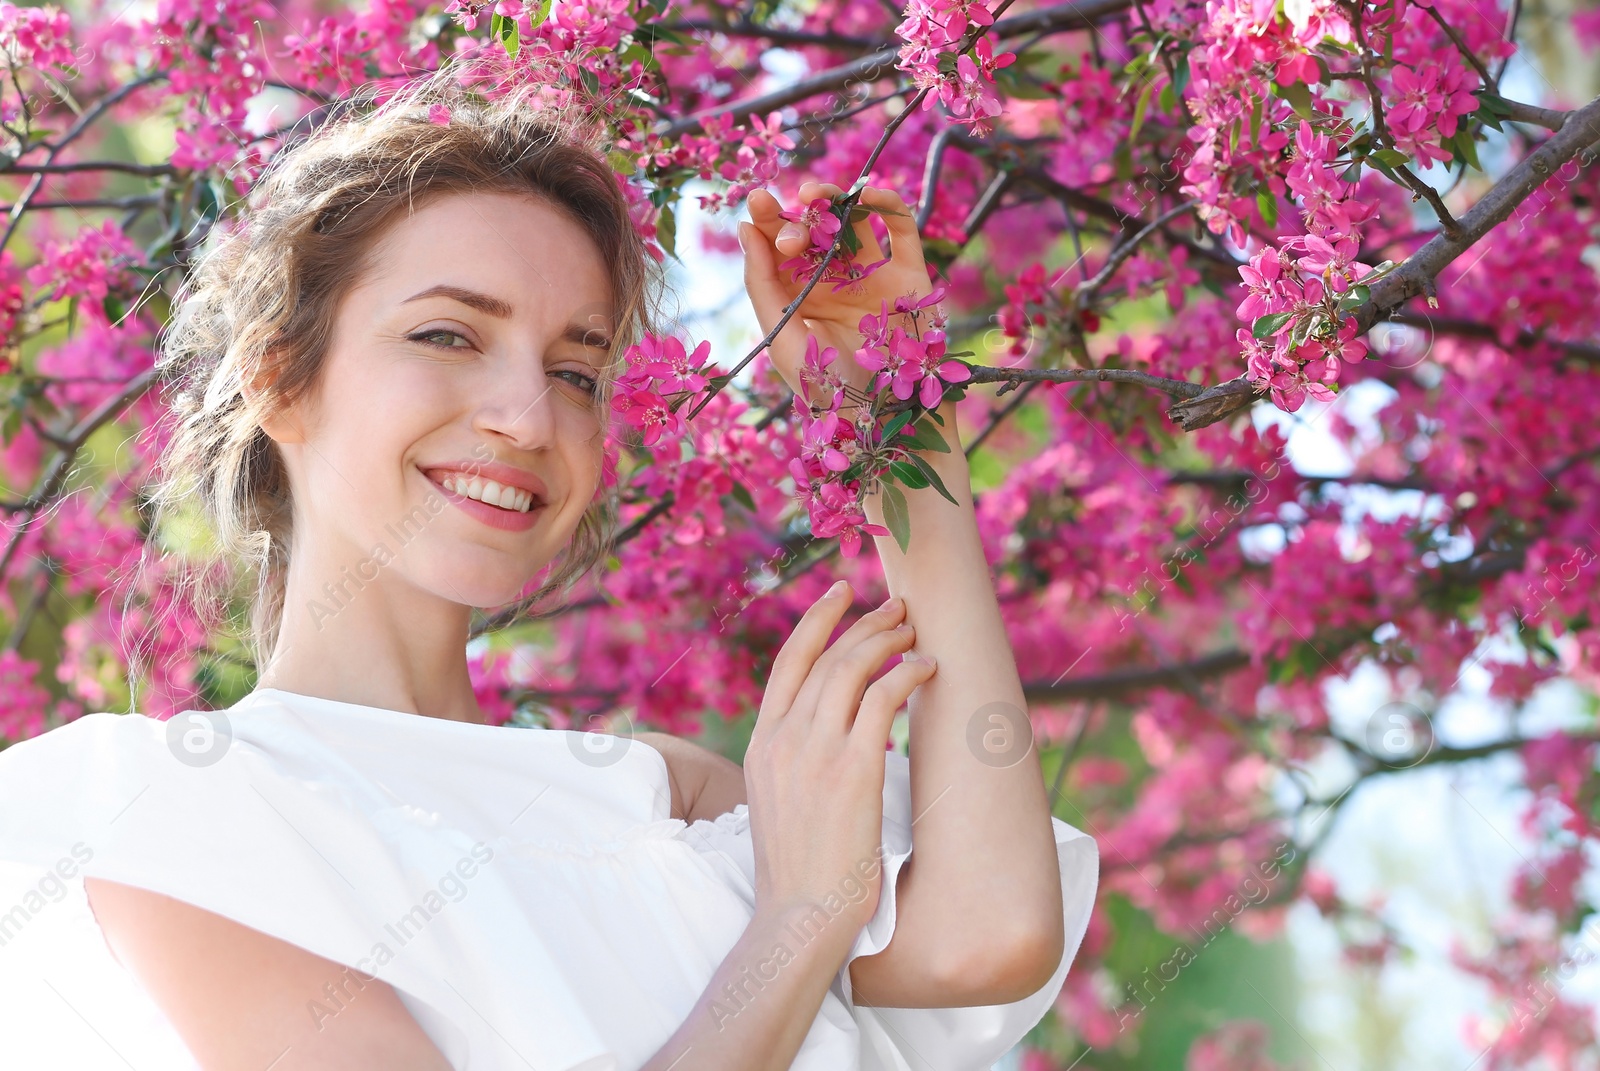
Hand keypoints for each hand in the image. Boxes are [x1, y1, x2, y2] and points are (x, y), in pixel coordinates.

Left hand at [740, 181, 936, 400]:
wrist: (882, 416)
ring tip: (813, 197)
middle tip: (786, 226)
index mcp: (802, 296)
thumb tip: (745, 227)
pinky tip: (865, 194)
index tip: (756, 201)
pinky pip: (902, 228)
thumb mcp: (781, 336)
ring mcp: (874, 276)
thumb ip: (761, 283)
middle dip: (795, 218)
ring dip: (833, 201)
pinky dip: (887, 203)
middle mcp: (837, 282)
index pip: (782, 249)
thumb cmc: (827, 387)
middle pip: (814, 231)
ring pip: (854, 221)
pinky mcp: (910, 275)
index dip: (769, 222)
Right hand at [743, 582, 937, 941]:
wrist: (800, 914)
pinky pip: (882, 700)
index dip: (815, 621)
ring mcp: (815, 752)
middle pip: (826, 658)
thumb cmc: (799, 871)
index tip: (841, 593)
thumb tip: (829, 735)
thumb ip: (794, 761)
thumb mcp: (777, 803)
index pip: (786, 664)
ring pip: (853, 670)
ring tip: (915, 633)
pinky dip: (906, 675)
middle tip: (898, 609)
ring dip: (888, 642)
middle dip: (865, 625)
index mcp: (760, 745)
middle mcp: (783, 739)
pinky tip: (926, 669)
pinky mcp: (852, 769)